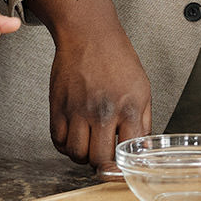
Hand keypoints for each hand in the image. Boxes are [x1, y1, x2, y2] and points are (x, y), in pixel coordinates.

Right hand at [48, 17, 152, 167]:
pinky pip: (58, 142)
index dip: (124, 164)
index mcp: (128, 107)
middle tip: (104, 155)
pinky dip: (66, 145)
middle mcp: (102, 112)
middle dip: (102, 163)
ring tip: (90, 144)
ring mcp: (78, 111)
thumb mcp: (143, 88)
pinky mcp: (58, 107)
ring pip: (76, 154)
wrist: (89, 35)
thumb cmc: (117, 59)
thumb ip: (143, 121)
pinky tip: (75, 135)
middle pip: (98, 159)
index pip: (125, 152)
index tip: (122, 165)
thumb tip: (142, 148)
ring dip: (83, 155)